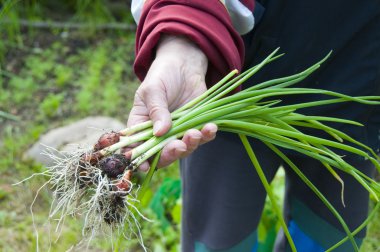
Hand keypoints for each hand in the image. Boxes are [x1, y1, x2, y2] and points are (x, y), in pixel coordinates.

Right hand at [127, 35, 217, 169]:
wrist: (185, 65)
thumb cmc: (163, 75)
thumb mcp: (154, 89)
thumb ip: (156, 110)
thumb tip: (160, 132)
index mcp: (142, 125)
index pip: (137, 147)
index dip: (139, 158)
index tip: (144, 165)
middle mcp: (159, 133)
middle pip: (162, 154)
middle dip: (170, 154)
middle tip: (178, 146)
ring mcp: (178, 132)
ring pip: (184, 149)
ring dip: (190, 144)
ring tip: (196, 133)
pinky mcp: (196, 127)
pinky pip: (202, 138)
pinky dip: (206, 135)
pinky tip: (210, 128)